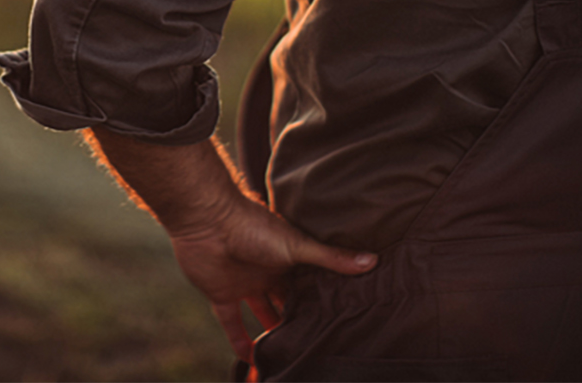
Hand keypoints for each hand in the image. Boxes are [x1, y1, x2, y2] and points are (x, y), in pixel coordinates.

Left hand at [166, 193, 376, 361]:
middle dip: (299, 320)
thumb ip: (332, 257)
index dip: (323, 302)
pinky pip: (231, 323)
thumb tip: (374, 261)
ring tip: (290, 356)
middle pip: (287, 302)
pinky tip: (251, 361)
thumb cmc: (253, 226)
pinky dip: (239, 341)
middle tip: (318, 344)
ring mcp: (245, 283)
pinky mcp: (222, 294)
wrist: (207, 220)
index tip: (341, 322)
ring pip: (262, 314)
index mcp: (288, 258)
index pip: (309, 285)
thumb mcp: (297, 245)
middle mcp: (268, 272)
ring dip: (272, 334)